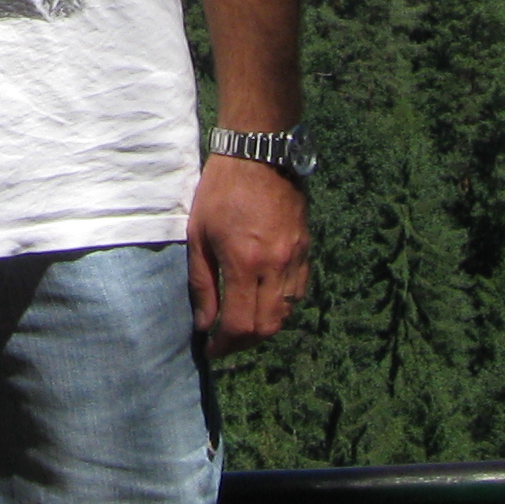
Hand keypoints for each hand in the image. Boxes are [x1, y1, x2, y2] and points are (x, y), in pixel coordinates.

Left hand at [187, 153, 309, 357]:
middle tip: (225, 342)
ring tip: (242, 324)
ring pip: (287, 313)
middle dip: (245, 342)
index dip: (225, 345)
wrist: (259, 154)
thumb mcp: (199, 234)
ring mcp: (296, 259)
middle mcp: (276, 267)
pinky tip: (263, 301)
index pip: (241, 324)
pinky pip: (298, 292)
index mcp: (245, 263)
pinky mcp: (306, 249)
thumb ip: (203, 283)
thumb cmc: (221, 189)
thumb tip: (204, 322)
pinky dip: (281, 307)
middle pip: (268, 327)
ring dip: (264, 327)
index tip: (211, 349)